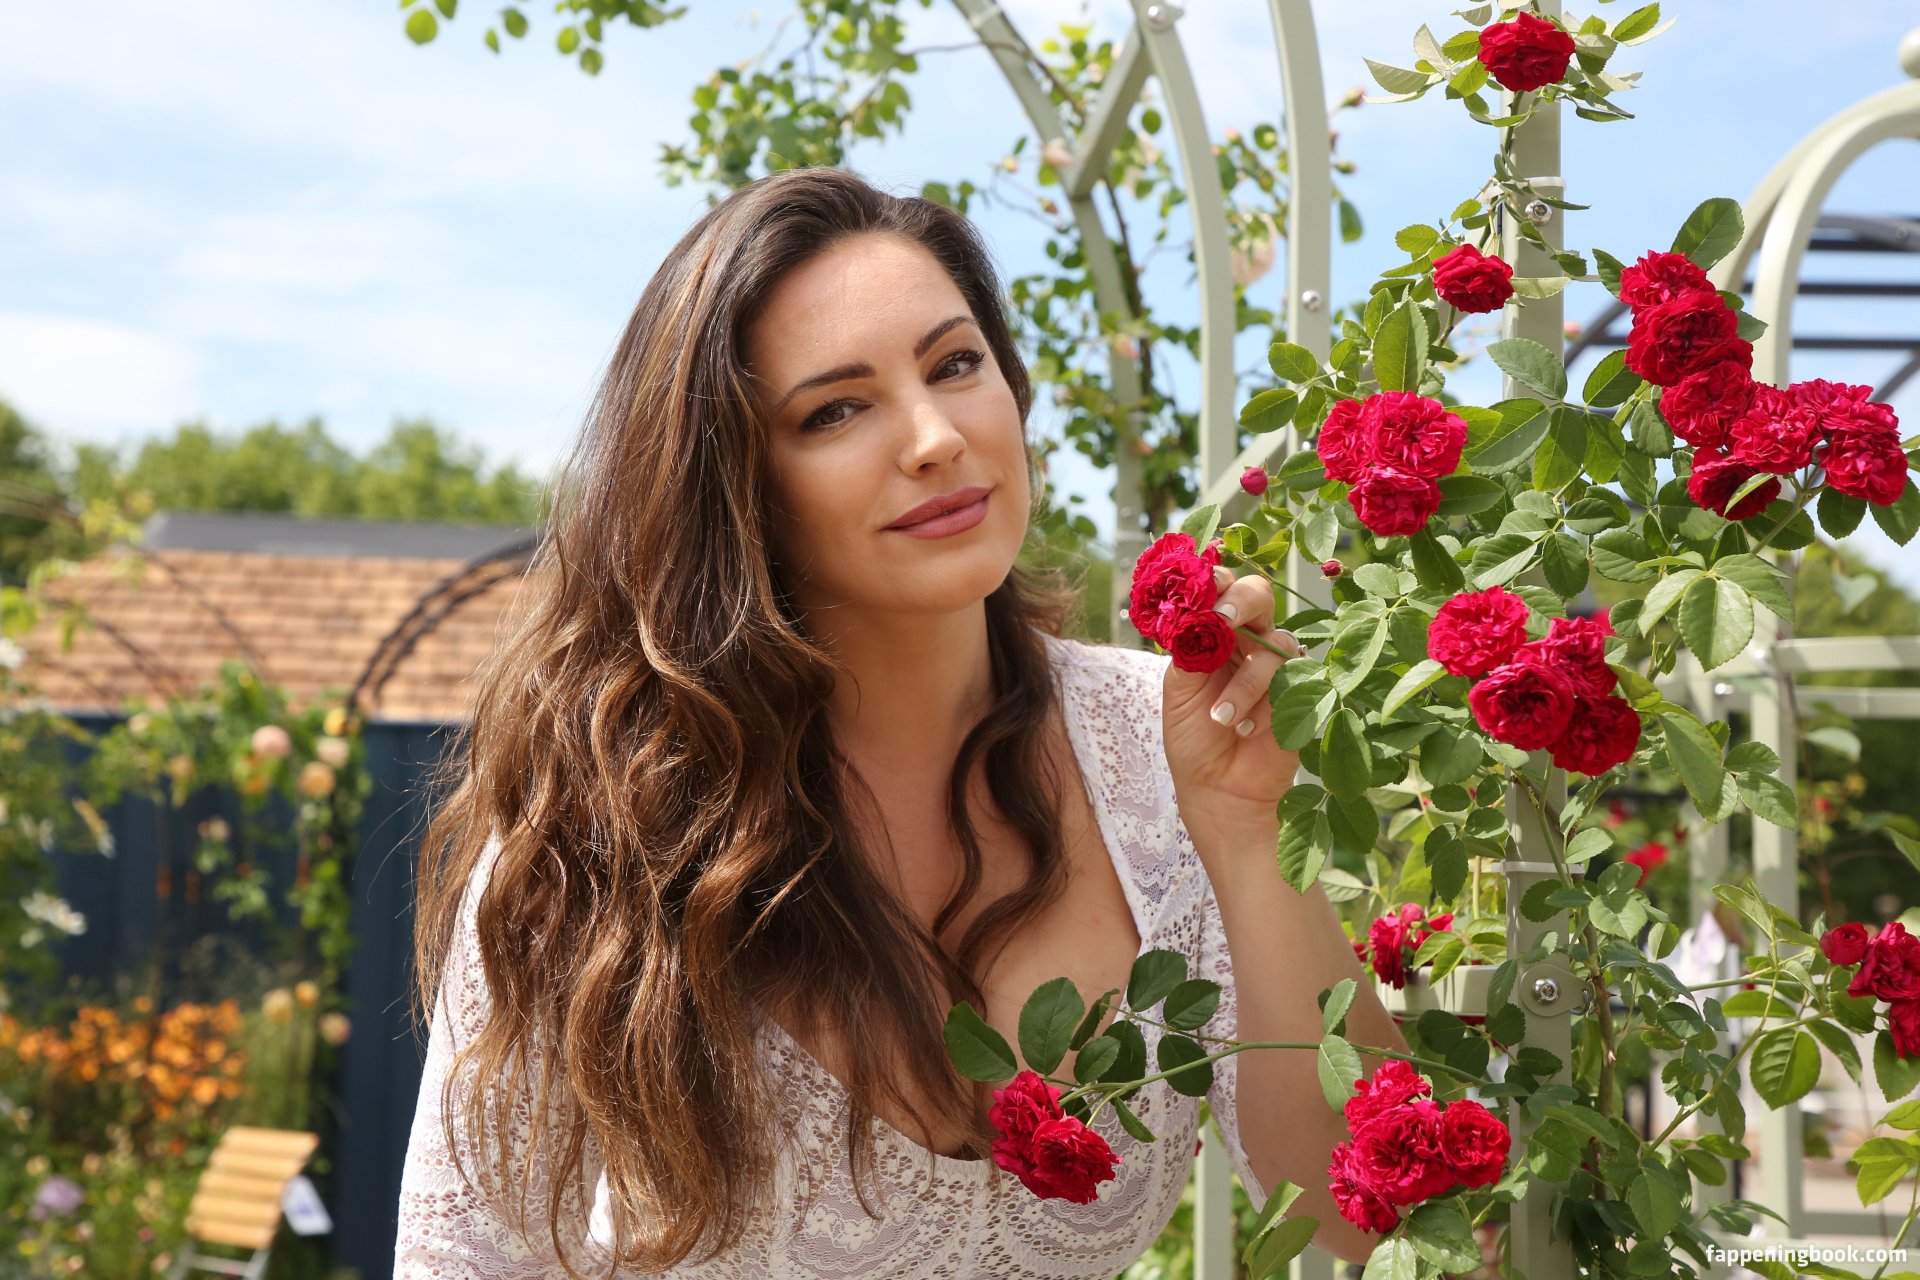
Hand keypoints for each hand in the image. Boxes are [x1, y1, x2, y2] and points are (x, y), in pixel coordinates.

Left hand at [1162, 563, 1303, 850]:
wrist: (1218, 789)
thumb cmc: (1194, 738)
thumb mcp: (1179, 689)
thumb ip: (1188, 647)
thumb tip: (1192, 607)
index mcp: (1213, 633)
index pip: (1219, 589)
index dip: (1214, 581)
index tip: (1203, 587)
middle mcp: (1247, 641)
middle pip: (1257, 595)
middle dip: (1240, 602)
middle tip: (1223, 620)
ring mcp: (1277, 664)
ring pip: (1273, 644)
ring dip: (1244, 683)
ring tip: (1222, 719)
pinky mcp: (1302, 690)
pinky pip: (1292, 678)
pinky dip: (1264, 704)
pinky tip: (1244, 729)